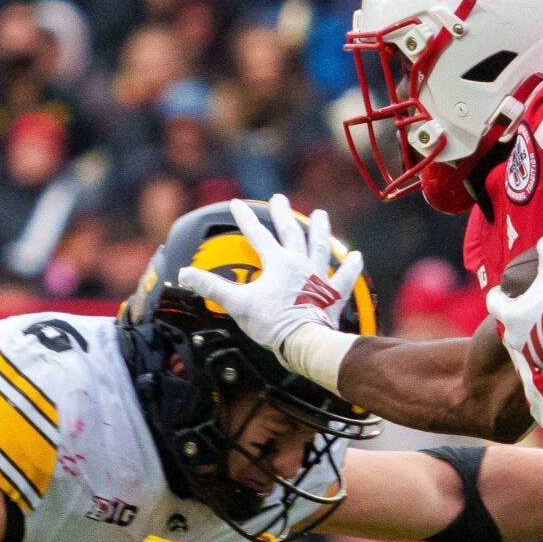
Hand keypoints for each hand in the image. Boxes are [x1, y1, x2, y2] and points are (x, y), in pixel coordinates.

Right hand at [177, 193, 363, 358]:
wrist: (304, 342)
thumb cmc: (274, 323)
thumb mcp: (238, 303)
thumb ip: (212, 287)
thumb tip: (187, 274)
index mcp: (277, 263)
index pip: (258, 234)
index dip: (246, 218)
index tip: (237, 203)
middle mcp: (300, 264)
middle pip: (292, 232)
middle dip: (283, 214)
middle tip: (280, 199)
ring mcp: (319, 277)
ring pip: (320, 246)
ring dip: (320, 230)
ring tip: (320, 215)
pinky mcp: (333, 294)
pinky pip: (344, 277)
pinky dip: (350, 266)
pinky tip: (356, 256)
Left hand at [484, 227, 542, 380]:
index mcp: (512, 316)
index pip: (494, 304)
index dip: (496, 296)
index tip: (500, 292)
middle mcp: (519, 341)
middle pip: (511, 329)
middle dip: (518, 320)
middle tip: (529, 311)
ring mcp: (539, 359)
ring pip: (532, 348)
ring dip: (538, 339)